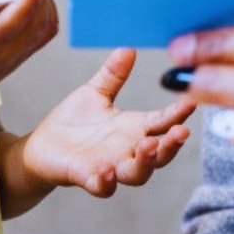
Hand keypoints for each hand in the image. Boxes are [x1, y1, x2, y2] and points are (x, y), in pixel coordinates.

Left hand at [18, 48, 195, 195]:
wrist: (42, 147)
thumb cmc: (73, 122)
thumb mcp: (95, 93)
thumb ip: (113, 75)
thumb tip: (128, 48)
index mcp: (134, 129)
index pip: (162, 122)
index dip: (178, 114)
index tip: (191, 101)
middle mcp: (127, 151)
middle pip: (159, 155)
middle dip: (172, 145)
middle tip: (182, 132)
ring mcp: (109, 166)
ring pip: (137, 174)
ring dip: (146, 162)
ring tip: (148, 146)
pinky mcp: (85, 177)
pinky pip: (100, 185)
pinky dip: (106, 181)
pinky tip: (107, 171)